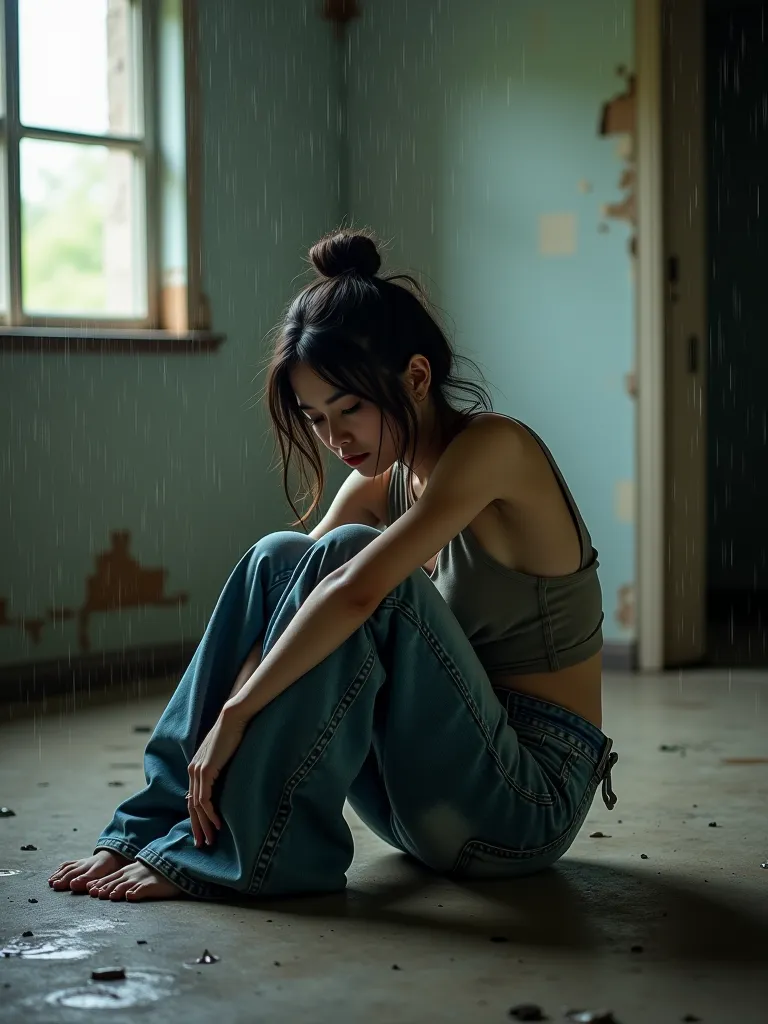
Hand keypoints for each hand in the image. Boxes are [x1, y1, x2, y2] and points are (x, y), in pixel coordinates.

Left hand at [187, 707, 248, 847]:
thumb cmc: (232, 734)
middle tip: (202, 844)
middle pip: (191, 806)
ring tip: (210, 839)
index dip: (197, 817)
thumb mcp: (224, 755)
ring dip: (204, 825)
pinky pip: (205, 799)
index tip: (203, 831)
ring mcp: (197, 772)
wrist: (232, 719)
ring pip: (197, 806)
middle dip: (197, 827)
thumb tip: (227, 781)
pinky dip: (210, 814)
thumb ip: (221, 768)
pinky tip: (217, 824)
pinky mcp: (206, 772)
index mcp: (195, 768)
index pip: (193, 798)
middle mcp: (192, 771)